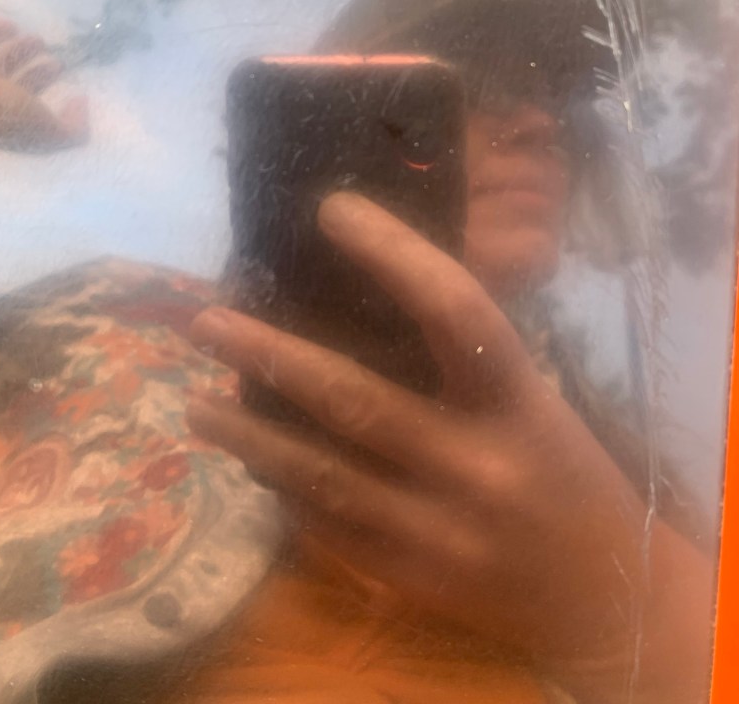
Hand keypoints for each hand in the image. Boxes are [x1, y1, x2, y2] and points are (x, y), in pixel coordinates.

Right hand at [0, 10, 88, 151]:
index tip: (58, 65)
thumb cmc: (0, 112)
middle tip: (39, 40)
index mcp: (3, 110)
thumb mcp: (47, 130)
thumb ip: (72, 128)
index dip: (40, 77)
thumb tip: (80, 101)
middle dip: (22, 52)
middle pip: (2, 68)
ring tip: (9, 25)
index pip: (22, 92)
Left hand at [188, 192, 712, 703]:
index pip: (456, 309)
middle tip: (205, 321)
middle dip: (269, 356)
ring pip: (322, 474)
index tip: (332, 209)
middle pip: (356, 400)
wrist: (605, 589)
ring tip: (193, 406)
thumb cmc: (563, 469)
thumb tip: (352, 307)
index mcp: (517, 401)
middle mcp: (476, 463)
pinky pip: (328, 526)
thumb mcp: (531, 399)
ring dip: (248, 437)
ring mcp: (437, 529)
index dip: (393, 252)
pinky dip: (283, 489)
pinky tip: (250, 461)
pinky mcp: (409, 577)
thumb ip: (462, 361)